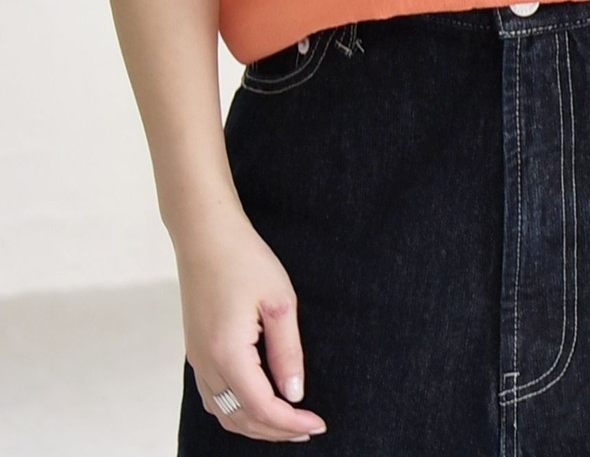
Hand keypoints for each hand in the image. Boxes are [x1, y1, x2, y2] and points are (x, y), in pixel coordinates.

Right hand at [174, 212, 328, 441]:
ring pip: (223, 412)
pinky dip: (236, 410)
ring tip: (287, 423)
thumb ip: (288, 352)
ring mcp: (196, 359)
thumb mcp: (279, 303)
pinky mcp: (195, 350)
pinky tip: (257, 404)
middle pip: (240, 418)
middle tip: (308, 429)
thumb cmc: (245, 260)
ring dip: (255, 424)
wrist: (206, 235)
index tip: (318, 423)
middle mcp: (206, 365)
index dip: (290, 423)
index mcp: (228, 354)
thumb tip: (294, 394)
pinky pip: (213, 397)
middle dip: (275, 431)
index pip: (261, 408)